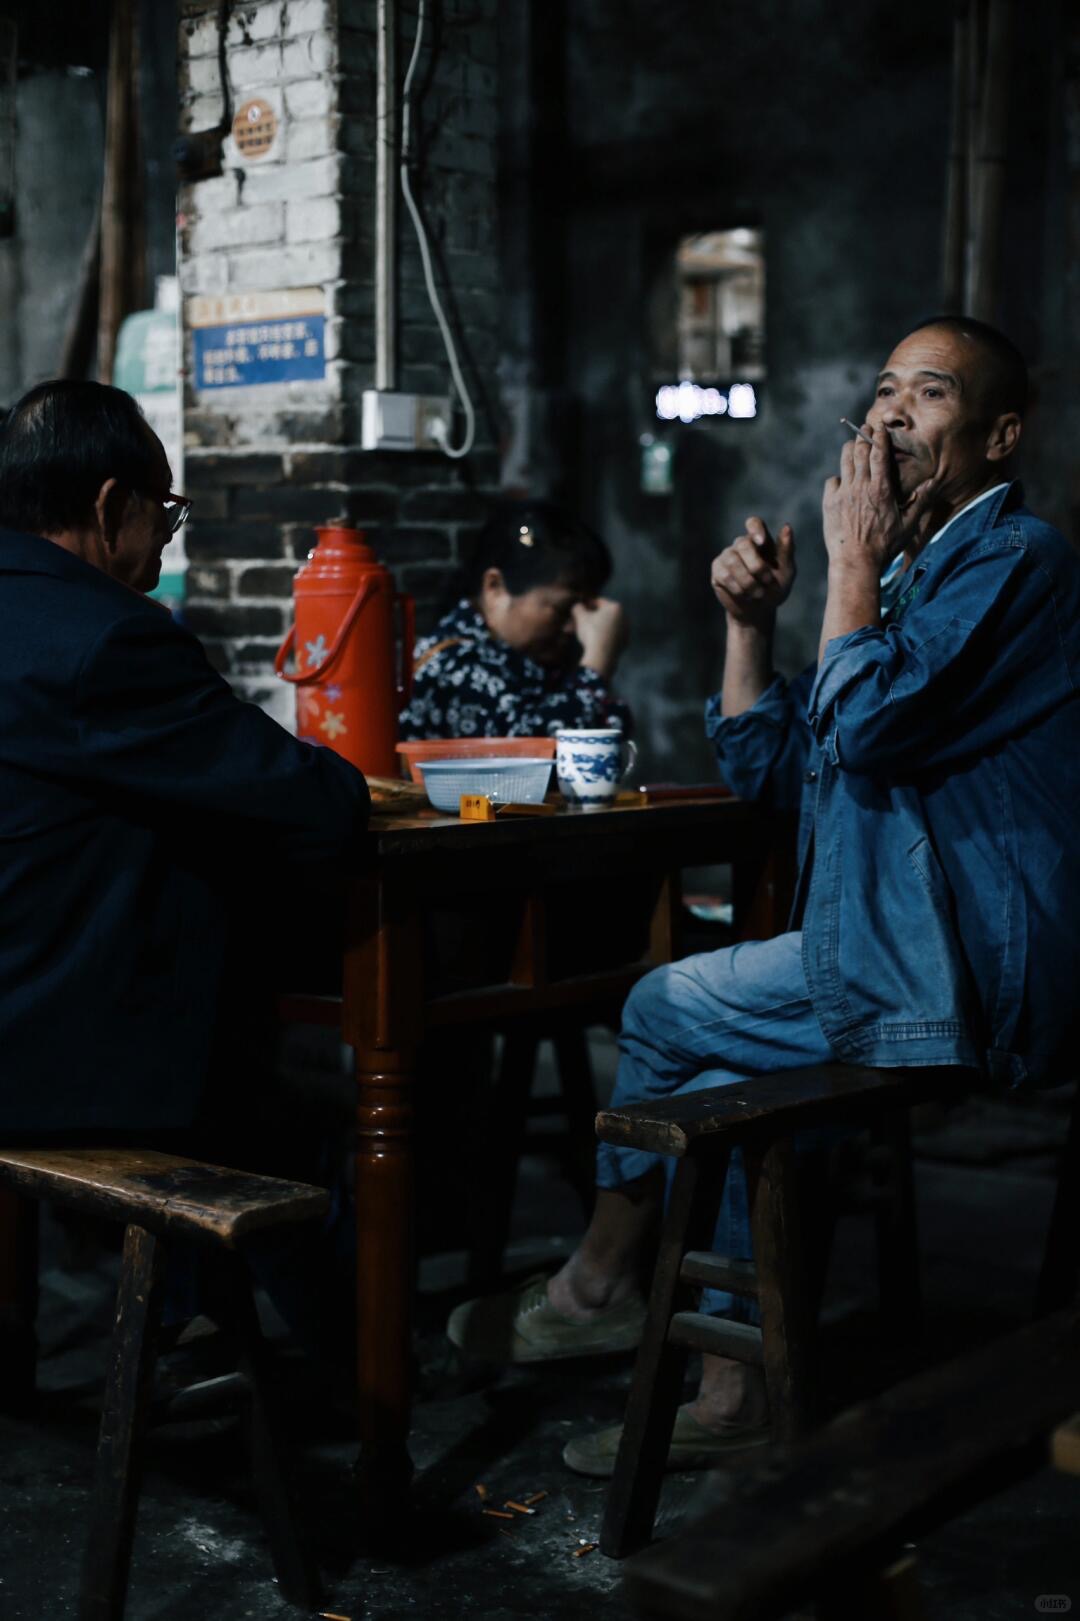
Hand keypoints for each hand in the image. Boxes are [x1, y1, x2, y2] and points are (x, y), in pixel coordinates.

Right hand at [574, 597, 626, 679]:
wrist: (602, 656)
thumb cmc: (592, 632)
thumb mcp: (580, 617)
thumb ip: (577, 607)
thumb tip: (577, 606)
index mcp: (616, 607)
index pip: (598, 601)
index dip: (585, 604)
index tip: (577, 608)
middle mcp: (624, 617)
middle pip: (601, 615)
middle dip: (586, 619)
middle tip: (573, 623)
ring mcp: (625, 631)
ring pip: (604, 626)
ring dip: (590, 628)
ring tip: (577, 633)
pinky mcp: (623, 643)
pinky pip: (608, 636)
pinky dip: (599, 636)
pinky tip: (588, 641)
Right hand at [710, 517, 795, 630]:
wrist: (759, 611)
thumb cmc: (775, 589)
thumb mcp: (786, 571)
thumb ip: (787, 550)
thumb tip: (787, 526)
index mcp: (760, 541)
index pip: (753, 523)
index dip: (755, 529)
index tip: (761, 542)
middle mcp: (741, 545)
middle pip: (743, 544)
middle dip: (757, 566)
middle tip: (767, 581)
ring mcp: (727, 557)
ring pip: (733, 561)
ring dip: (748, 581)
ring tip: (758, 593)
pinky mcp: (717, 571)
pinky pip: (724, 575)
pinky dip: (738, 588)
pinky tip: (744, 594)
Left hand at [822, 424, 938, 572]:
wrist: (855, 561)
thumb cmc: (884, 546)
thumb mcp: (908, 525)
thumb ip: (921, 502)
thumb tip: (932, 483)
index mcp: (881, 489)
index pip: (879, 454)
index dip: (879, 437)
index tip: (879, 427)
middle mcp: (861, 486)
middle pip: (860, 451)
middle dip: (863, 436)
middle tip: (865, 429)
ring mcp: (843, 493)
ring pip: (844, 461)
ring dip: (849, 450)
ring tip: (853, 446)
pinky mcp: (829, 503)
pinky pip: (832, 480)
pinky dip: (838, 477)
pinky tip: (842, 481)